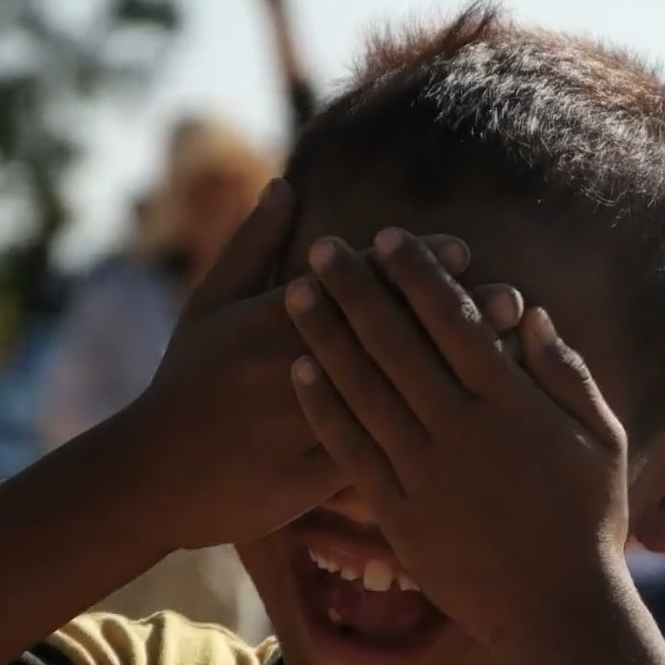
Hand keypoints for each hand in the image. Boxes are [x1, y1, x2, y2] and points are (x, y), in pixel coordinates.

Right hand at [120, 186, 497, 551]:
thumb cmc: (185, 384)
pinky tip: (474, 436)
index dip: (411, 269)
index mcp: (269, 322)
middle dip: (451, 320)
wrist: (151, 477)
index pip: (354, 285)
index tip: (462, 251)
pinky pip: (374, 461)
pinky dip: (424, 446)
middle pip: (385, 338)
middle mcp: (291, 370)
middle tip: (513, 301)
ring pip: (390, 398)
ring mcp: (302, 427)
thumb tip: (287, 184)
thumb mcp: (209, 307)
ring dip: (452, 380)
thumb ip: (252, 246)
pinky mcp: (310, 480)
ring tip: (511, 365)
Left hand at [285, 227, 629, 650]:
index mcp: (512, 404)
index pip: (454, 319)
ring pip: (363, 388)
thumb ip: (567, 373)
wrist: (556, 609)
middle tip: (325, 248)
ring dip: (326, 335)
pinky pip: (350, 448)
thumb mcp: (601, 439)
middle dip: (357, 288)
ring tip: (297, 294)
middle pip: (396, 342)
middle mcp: (461, 430)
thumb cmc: (589, 520)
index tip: (390, 238)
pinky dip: (325, 406)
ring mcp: (424, 472)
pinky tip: (301, 371)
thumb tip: (530, 312)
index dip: (418, 273)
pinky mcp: (398, 512)